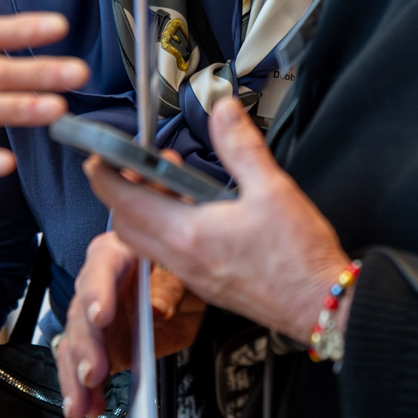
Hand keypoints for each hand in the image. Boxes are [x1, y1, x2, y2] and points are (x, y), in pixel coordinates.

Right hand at [53, 232, 205, 417]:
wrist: (189, 294)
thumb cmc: (180, 270)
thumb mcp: (184, 270)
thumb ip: (172, 286)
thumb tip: (156, 307)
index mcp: (117, 255)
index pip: (100, 268)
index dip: (97, 293)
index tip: (100, 317)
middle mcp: (99, 285)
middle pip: (81, 313)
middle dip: (85, 347)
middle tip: (93, 372)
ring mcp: (96, 318)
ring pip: (75, 344)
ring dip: (76, 375)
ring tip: (82, 401)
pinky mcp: (101, 346)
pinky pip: (83, 366)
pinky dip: (83, 389)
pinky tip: (87, 406)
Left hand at [85, 98, 347, 338]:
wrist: (321, 306)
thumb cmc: (299, 259)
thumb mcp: (273, 189)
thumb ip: (240, 146)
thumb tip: (223, 112)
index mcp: (190, 234)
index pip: (126, 201)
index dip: (105, 174)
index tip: (97, 154)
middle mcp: (183, 259)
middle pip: (126, 224)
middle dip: (121, 191)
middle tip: (137, 164)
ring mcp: (193, 276)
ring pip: (146, 241)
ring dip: (146, 210)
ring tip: (172, 182)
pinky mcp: (207, 284)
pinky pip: (168, 254)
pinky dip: (167, 228)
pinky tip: (195, 211)